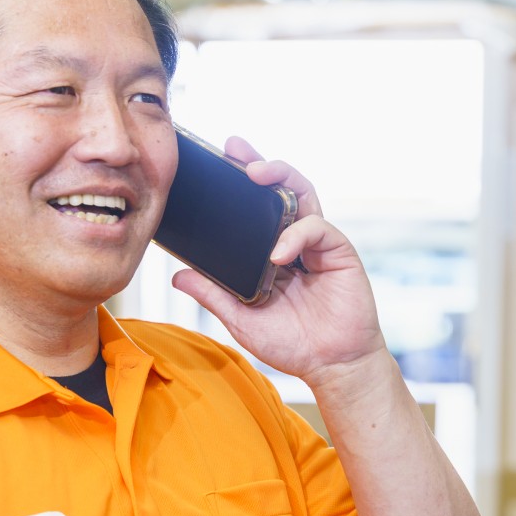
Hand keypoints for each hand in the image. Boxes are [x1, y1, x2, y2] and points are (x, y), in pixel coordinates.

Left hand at [170, 136, 386, 388]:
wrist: (330, 366)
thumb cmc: (291, 343)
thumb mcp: (240, 317)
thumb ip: (213, 294)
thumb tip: (177, 276)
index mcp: (269, 252)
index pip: (253, 209)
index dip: (237, 184)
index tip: (215, 164)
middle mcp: (293, 241)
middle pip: (278, 189)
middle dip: (258, 163)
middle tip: (234, 149)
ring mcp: (317, 244)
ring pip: (302, 194)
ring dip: (280, 176)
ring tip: (255, 174)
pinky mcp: (338, 251)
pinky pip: (316, 228)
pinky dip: (296, 236)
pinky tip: (278, 253)